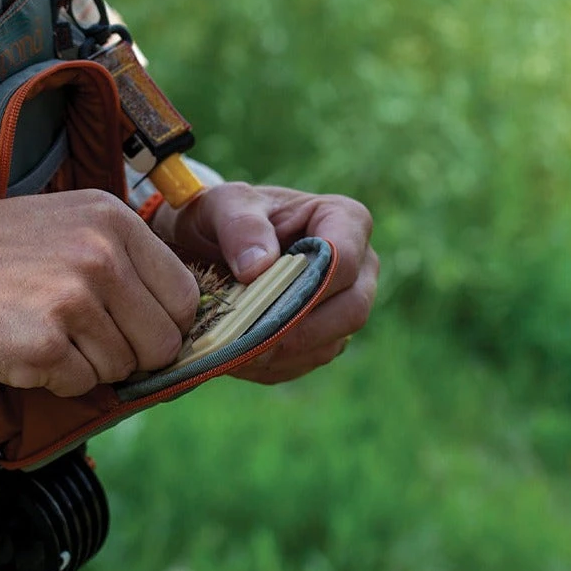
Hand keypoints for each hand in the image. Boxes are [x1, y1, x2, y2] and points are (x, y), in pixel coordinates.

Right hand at [0, 190, 198, 395]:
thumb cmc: (2, 250)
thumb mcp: (73, 222)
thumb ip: (128, 257)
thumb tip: (179, 313)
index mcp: (115, 221)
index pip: (185, 296)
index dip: (166, 323)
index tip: (138, 328)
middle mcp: (100, 256)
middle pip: (162, 342)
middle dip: (133, 353)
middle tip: (89, 339)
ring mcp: (72, 301)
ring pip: (122, 368)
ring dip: (89, 364)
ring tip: (49, 332)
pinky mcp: (43, 346)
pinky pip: (81, 386)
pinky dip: (58, 380)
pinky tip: (29, 348)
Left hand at [151, 182, 377, 383]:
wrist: (210, 242)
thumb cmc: (224, 214)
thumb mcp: (222, 204)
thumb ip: (239, 225)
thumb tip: (259, 267)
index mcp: (344, 220)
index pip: (344, 260)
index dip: (308, 286)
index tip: (260, 300)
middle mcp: (359, 266)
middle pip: (351, 310)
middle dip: (297, 331)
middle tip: (246, 341)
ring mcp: (346, 305)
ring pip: (330, 344)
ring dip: (281, 354)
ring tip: (233, 351)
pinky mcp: (325, 336)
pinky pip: (308, 361)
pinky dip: (272, 366)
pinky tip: (238, 357)